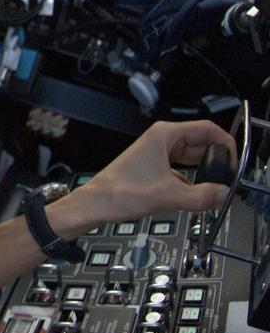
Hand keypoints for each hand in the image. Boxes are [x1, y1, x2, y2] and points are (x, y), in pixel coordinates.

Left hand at [75, 120, 235, 227]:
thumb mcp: (168, 195)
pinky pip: (184, 169)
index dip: (226, 144)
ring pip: (193, 158)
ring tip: (213, 188)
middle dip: (217, 161)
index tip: (235, 162)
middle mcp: (162, 140)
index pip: (207, 129)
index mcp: (164, 135)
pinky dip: (193, 180)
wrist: (97, 203)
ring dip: (205, 172)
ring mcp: (158, 153)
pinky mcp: (156, 167)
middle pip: (202, 143)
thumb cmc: (119, 192)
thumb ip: (201, 197)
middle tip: (227, 180)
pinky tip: (196, 194)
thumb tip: (223, 195)